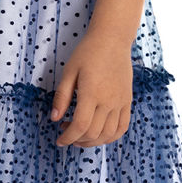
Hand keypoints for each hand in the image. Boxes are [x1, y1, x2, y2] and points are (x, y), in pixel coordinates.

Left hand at [49, 31, 133, 146]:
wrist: (113, 40)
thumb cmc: (88, 53)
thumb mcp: (69, 71)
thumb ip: (61, 96)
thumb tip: (54, 118)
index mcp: (91, 93)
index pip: (80, 126)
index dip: (68, 137)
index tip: (59, 140)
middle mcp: (108, 101)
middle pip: (93, 133)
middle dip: (77, 140)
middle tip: (66, 133)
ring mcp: (120, 102)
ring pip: (108, 134)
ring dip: (93, 142)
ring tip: (81, 137)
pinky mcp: (127, 101)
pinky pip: (122, 127)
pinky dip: (111, 137)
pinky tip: (99, 135)